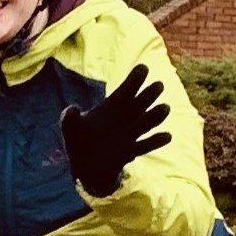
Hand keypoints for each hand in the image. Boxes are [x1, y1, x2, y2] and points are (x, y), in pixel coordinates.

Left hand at [60, 62, 172, 196]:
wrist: (83, 167)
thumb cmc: (77, 141)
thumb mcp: (70, 127)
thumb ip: (69, 117)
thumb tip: (73, 109)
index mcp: (111, 106)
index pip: (126, 89)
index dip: (135, 79)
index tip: (143, 68)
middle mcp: (124, 118)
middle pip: (140, 103)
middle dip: (149, 95)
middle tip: (158, 86)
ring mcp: (129, 134)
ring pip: (147, 122)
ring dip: (156, 116)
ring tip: (165, 108)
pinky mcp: (130, 151)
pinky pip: (145, 145)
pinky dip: (156, 141)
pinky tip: (166, 136)